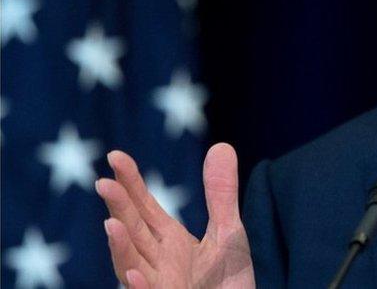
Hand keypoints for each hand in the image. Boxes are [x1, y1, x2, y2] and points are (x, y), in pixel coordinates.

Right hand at [95, 143, 254, 288]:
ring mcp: (160, 285)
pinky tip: (134, 276)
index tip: (115, 156)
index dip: (130, 183)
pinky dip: (140, 288)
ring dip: (121, 248)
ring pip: (133, 266)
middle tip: (103, 183)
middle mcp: (157, 262)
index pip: (143, 207)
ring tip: (110, 225)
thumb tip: (221, 146)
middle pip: (133, 230)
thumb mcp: (228, 233)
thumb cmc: (227, 280)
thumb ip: (220, 195)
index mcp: (168, 241)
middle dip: (118, 209)